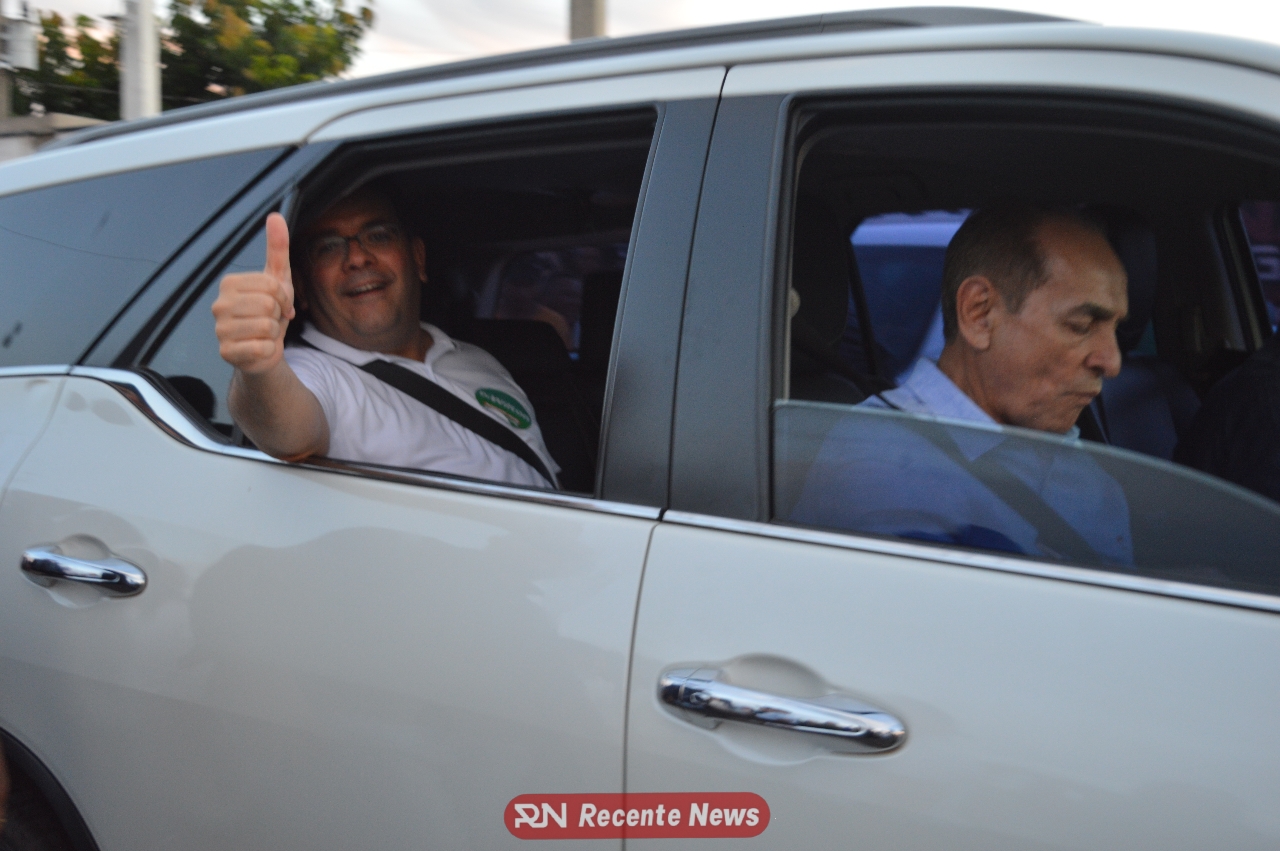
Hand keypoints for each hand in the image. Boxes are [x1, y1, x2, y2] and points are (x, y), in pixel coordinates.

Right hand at [212, 213, 295, 374]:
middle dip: (278, 316)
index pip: (272, 285)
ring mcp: (219, 330)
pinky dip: (269, 350)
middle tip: (271, 320)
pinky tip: (259, 348)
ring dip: (274, 333)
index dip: (284, 298)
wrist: (263, 350)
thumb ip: (276, 249)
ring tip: (264, 333)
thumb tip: (275, 217)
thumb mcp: (278, 279)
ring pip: (266, 327)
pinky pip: (261, 348)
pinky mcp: (225, 353)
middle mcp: (218, 305)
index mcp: (229, 283)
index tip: (279, 304)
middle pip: (269, 305)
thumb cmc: (269, 313)